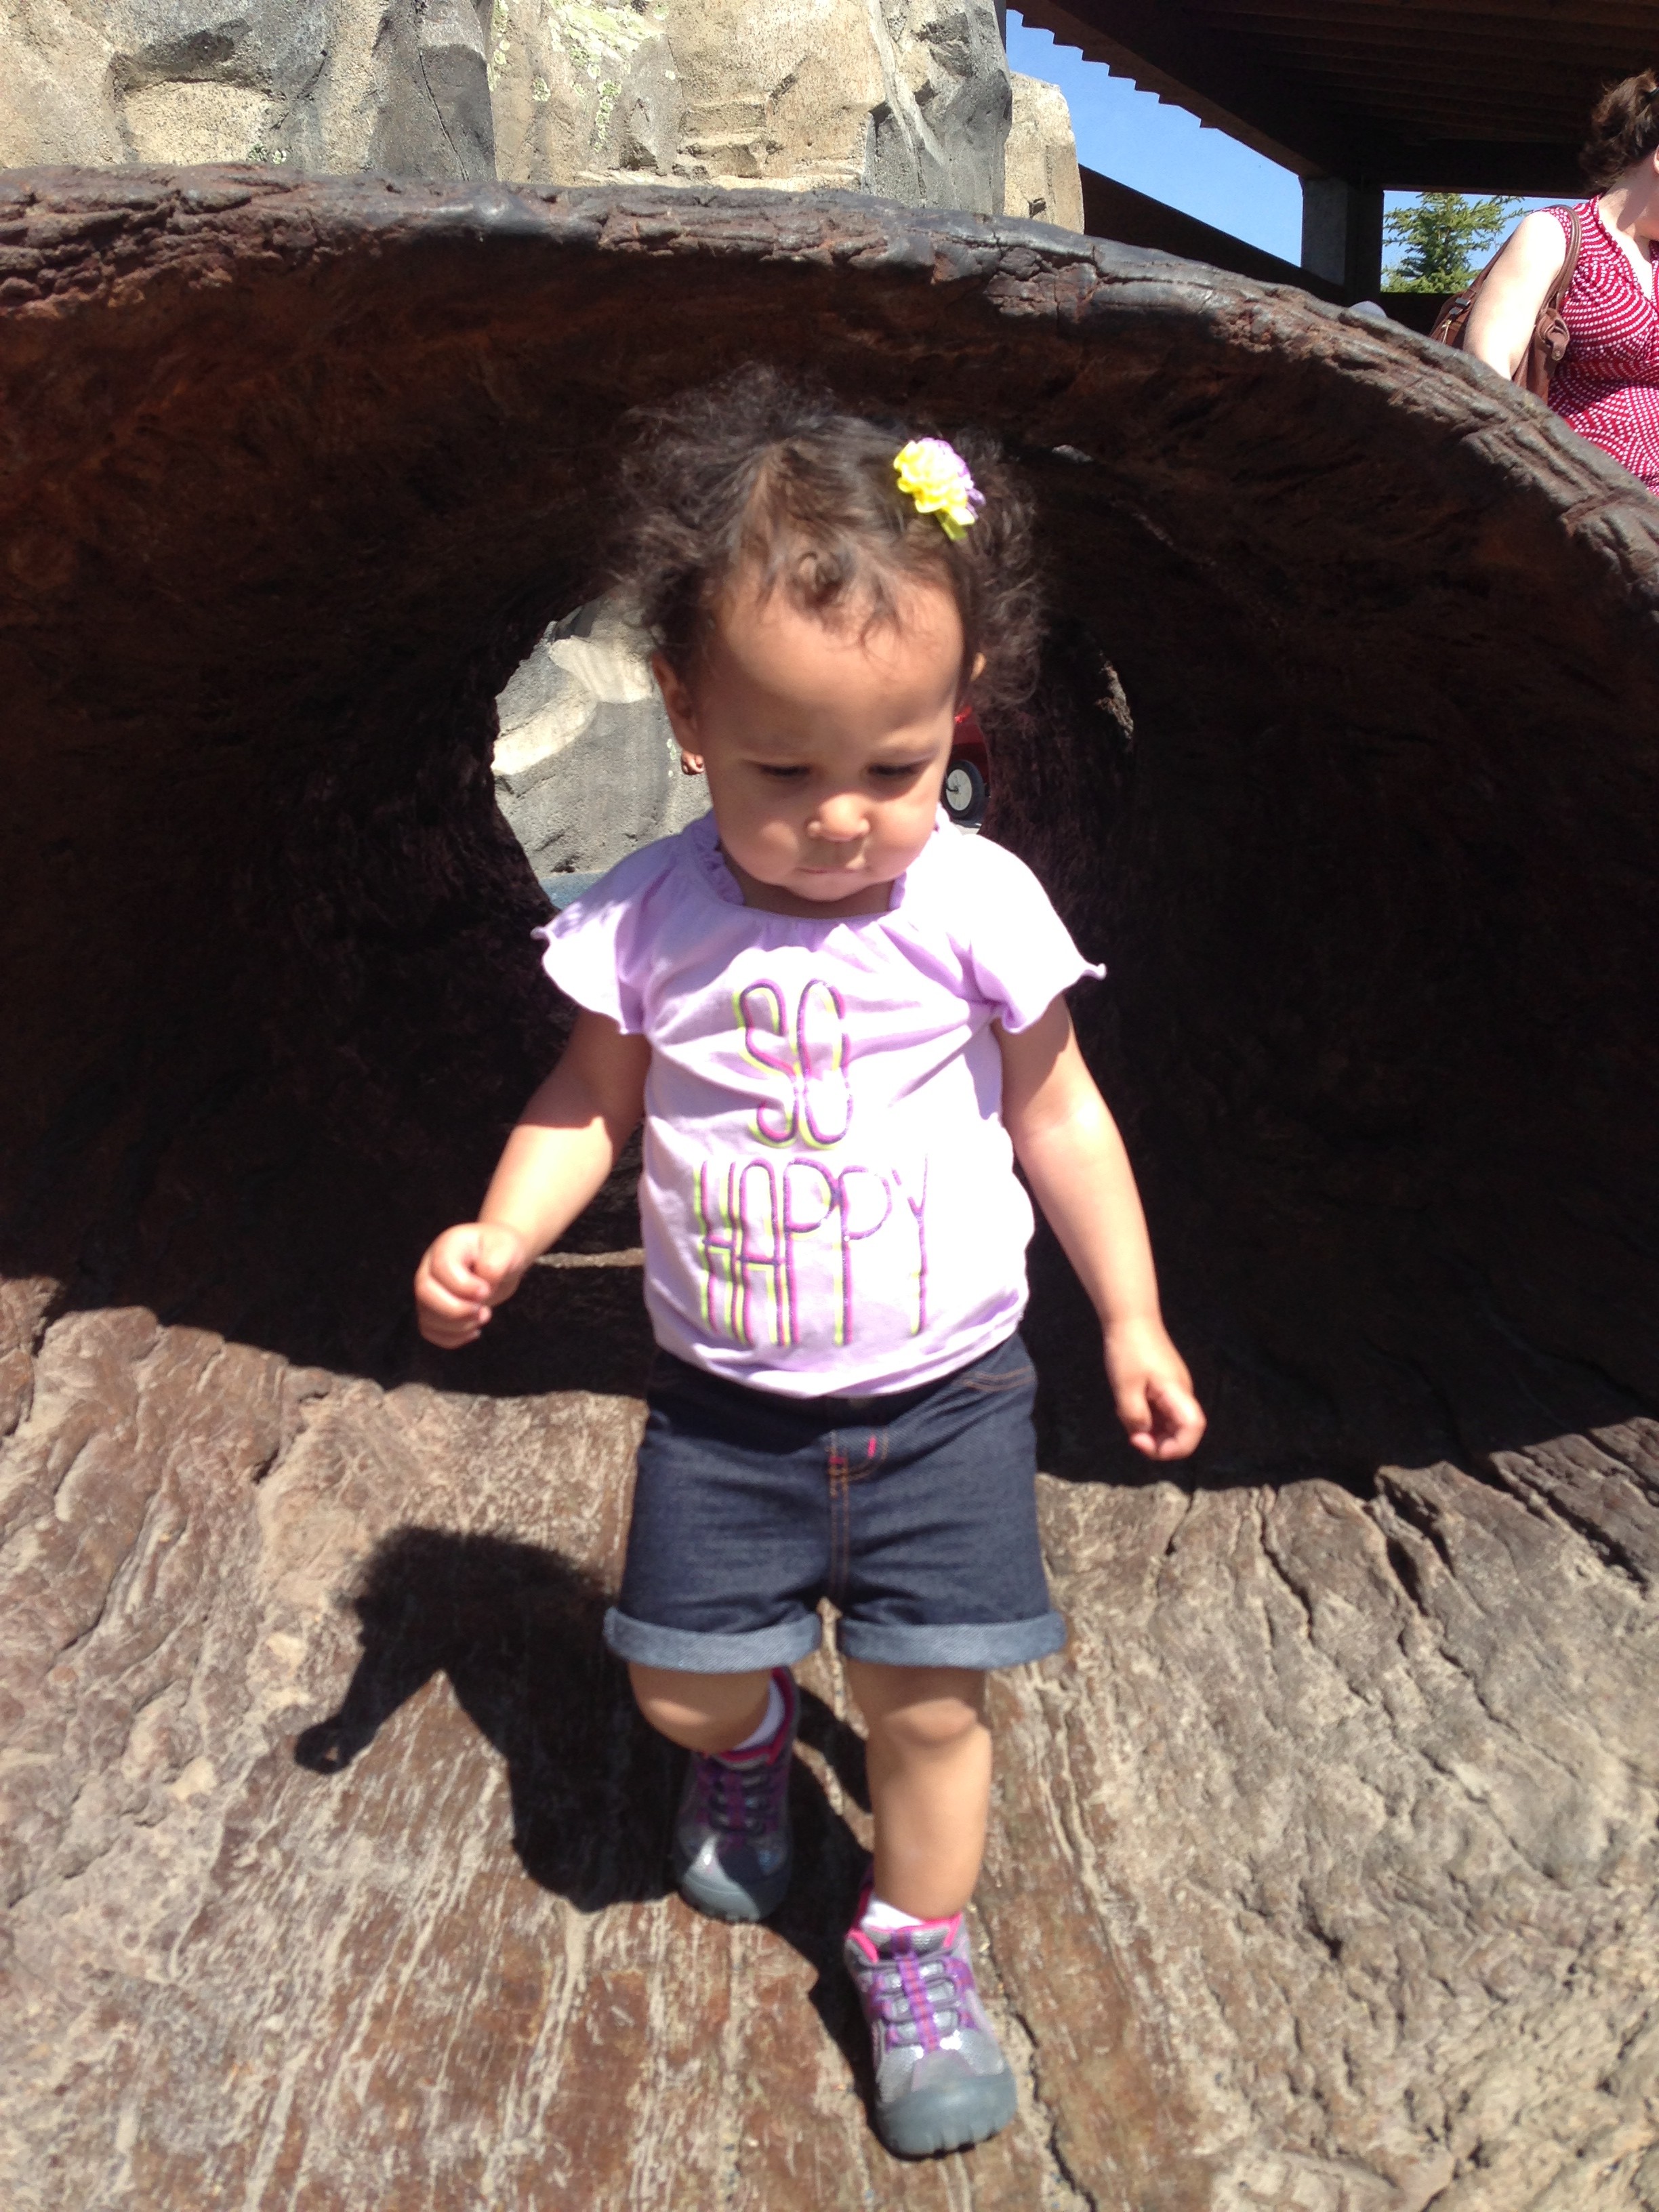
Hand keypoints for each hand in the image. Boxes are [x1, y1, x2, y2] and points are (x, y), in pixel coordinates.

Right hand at [414, 1222, 531, 1347]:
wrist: (499, 1259)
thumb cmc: (501, 1250)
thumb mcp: (507, 1249)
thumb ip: (494, 1265)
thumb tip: (483, 1288)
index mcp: (447, 1246)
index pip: (441, 1267)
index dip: (463, 1286)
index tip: (486, 1290)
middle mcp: (430, 1267)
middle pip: (424, 1293)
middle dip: (456, 1310)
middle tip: (483, 1310)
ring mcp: (429, 1290)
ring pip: (426, 1316)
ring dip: (458, 1326)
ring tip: (483, 1316)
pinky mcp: (433, 1309)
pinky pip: (430, 1331)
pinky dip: (453, 1338)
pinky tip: (473, 1330)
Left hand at [1104, 1316, 1205, 1460]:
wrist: (1130, 1318)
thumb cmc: (1128, 1350)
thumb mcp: (1125, 1388)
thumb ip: (1135, 1416)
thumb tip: (1143, 1434)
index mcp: (1177, 1393)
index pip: (1192, 1430)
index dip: (1172, 1448)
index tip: (1141, 1442)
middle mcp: (1181, 1393)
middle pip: (1181, 1432)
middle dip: (1157, 1442)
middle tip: (1131, 1435)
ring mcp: (1174, 1389)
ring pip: (1169, 1423)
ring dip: (1150, 1429)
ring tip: (1126, 1416)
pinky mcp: (1165, 1385)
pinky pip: (1161, 1411)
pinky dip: (1146, 1417)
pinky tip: (1128, 1406)